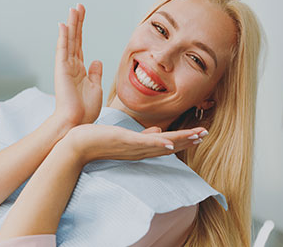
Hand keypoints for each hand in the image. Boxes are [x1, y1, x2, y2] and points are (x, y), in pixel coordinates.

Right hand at [53, 4, 102, 125]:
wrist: (77, 122)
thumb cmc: (86, 109)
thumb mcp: (95, 87)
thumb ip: (95, 73)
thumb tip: (97, 60)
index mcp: (81, 70)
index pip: (81, 45)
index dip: (82, 31)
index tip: (83, 16)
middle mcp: (72, 66)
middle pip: (75, 40)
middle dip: (78, 23)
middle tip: (79, 6)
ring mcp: (66, 67)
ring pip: (70, 41)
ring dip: (72, 25)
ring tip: (74, 9)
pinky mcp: (62, 71)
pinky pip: (63, 51)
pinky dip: (64, 38)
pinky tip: (64, 24)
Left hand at [65, 124, 207, 165]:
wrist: (77, 145)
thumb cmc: (100, 140)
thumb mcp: (125, 137)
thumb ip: (144, 136)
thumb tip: (158, 131)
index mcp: (141, 147)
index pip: (167, 144)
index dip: (183, 140)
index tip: (198, 135)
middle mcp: (140, 150)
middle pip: (169, 146)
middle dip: (187, 140)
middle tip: (204, 134)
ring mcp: (133, 147)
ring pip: (161, 144)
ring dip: (180, 141)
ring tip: (197, 135)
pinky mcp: (124, 142)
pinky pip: (144, 144)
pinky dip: (158, 144)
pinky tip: (170, 144)